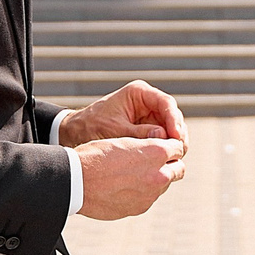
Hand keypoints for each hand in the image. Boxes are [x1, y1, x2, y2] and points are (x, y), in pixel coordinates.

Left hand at [60, 82, 187, 148]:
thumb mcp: (115, 130)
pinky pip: (162, 139)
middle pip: (173, 117)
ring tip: (174, 158)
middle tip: (179, 151)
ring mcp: (149, 117)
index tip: (176, 136)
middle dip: (177, 134)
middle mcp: (148, 103)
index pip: (166, 103)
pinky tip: (165, 161)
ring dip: (173, 143)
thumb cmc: (91, 126)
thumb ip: (138, 134)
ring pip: (171, 130)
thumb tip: (164, 137)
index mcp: (139, 94)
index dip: (175, 120)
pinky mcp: (147, 131)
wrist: (75, 133)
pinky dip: (164, 149)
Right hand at [74, 136, 185, 218]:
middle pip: (179, 169)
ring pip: (164, 185)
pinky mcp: (140, 207)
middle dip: (170, 164)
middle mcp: (159, 174)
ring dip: (156, 179)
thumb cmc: (96, 156)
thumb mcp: (124, 140)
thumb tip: (161, 154)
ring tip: (134, 174)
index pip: (178, 149)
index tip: (162, 147)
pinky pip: (149, 198)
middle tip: (155, 162)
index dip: (170, 146)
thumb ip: (147, 148)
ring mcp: (150, 194)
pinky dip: (143, 193)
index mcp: (156, 152)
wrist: (75, 181)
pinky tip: (125, 187)